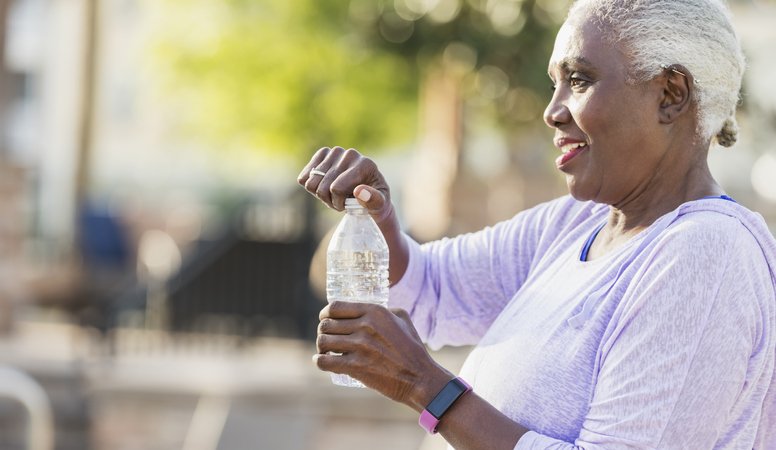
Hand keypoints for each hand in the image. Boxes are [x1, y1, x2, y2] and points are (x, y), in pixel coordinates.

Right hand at [297, 146, 392, 223]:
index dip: (338, 203)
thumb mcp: (380, 206)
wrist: (368, 191)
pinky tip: (324, 185)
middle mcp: (350, 154)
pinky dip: (310, 186)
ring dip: (320, 195)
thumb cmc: (375, 201)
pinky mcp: (323, 153)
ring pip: (310, 183)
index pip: (336, 188)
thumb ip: (374, 200)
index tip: (348, 205)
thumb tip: (359, 191)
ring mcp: (335, 151)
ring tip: (334, 194)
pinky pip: (304, 177)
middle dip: (329, 200)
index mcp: (365, 165)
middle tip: (341, 201)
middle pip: (323, 187)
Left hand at [314, 301, 451, 410]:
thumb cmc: (412, 349)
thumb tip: (369, 310)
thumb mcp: (403, 320)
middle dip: (323, 331)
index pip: (336, 306)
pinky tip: (321, 361)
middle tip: (327, 338)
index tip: (325, 318)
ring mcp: (359, 347)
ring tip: (325, 350)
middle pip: (327, 324)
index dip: (326, 313)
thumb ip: (386, 310)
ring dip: (321, 346)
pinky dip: (319, 361)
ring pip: (323, 341)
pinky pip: (325, 361)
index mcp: (374, 311)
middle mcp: (364, 326)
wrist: (419, 378)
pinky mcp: (355, 367)